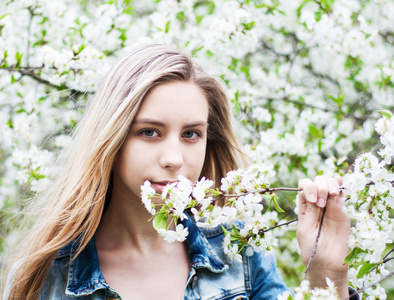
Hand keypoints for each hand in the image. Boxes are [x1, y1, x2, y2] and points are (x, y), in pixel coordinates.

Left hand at [297, 175, 349, 297]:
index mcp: (304, 207)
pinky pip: (341, 193)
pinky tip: (340, 184)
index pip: (304, 187)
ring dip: (330, 183)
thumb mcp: (305, 229)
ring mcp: (330, 206)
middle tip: (321, 203)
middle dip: (319, 186)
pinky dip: (340, 185)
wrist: (327, 263)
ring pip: (329, 184)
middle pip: (317, 182)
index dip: (308, 188)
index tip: (312, 200)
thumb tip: (314, 192)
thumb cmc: (311, 248)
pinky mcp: (342, 211)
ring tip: (331, 195)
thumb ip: (310, 211)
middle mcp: (316, 203)